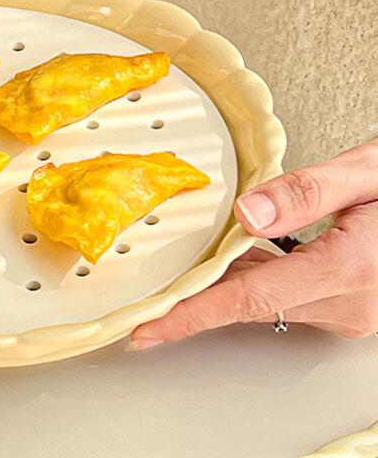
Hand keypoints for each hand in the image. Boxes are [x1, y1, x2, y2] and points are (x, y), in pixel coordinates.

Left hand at [128, 139, 377, 348]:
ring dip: (230, 281)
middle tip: (152, 294)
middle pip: (252, 301)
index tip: (149, 330)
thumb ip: (305, 193)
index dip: (191, 316)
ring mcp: (351, 310)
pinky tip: (242, 256)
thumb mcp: (364, 175)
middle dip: (200, 295)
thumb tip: (246, 214)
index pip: (249, 299)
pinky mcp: (350, 306)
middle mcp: (349, 302)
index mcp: (348, 270)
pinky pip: (287, 296)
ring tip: (191, 266)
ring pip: (268, 300)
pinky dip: (257, 277)